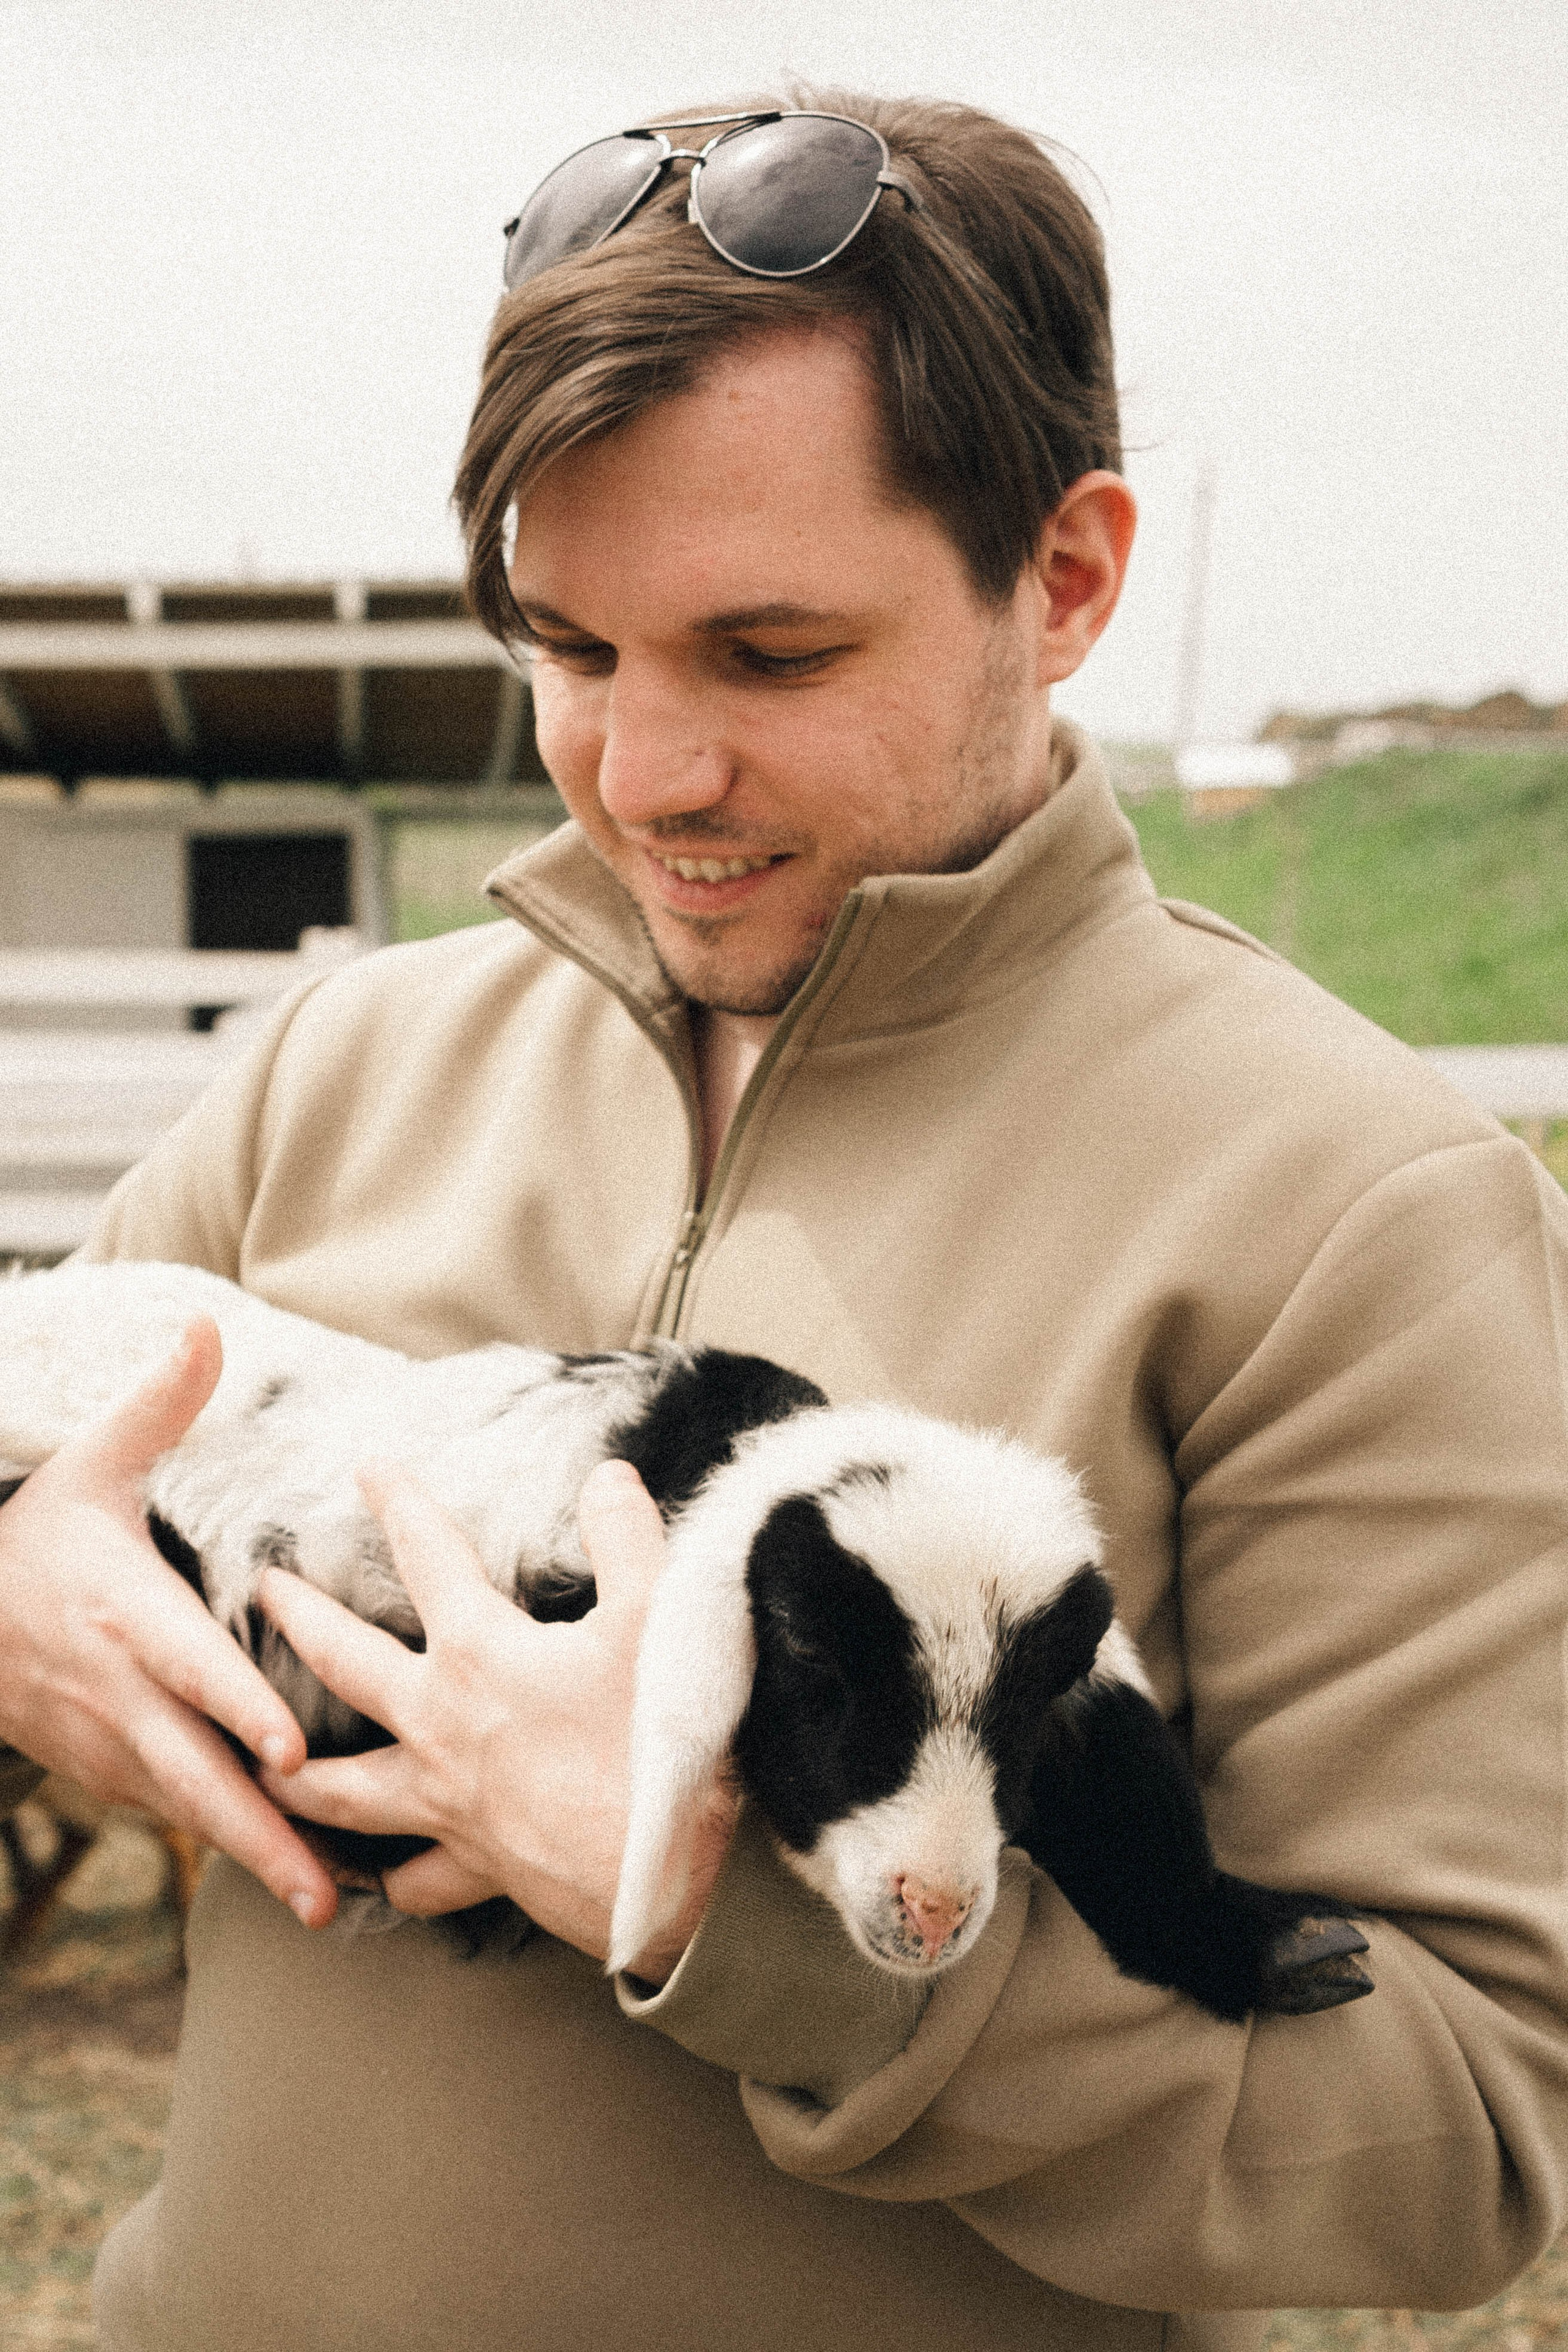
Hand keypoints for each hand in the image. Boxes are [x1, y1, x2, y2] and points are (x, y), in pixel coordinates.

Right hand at [0, 1319, 337, 1927]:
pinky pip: (166, 1808)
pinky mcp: (103, 1768)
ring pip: (184, 1807)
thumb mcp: (91, 1461)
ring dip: (248, 1853)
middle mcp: (117, 1690)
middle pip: (194, 1773)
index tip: (293, 1753)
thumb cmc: (39, 1530)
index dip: (239, 1711)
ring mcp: (106, 1740)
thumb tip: (208, 1326)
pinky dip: (215, 1839)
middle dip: (260, 1834)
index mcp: (125, 1613)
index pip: (190, 1669)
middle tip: (325, 1891)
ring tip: (321, 1901)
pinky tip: (278, 1871)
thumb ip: (161, 1403)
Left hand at [256, 1459, 737, 1979]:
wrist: (672, 1875)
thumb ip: (627, 1537)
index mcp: (479, 1653)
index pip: (427, 1555)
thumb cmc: (658, 1739)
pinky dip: (399, 1879)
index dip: (398, 1502)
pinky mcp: (481, 1869)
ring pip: (344, 1791)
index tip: (370, 1470)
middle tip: (264, 1589)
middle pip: (345, 1663)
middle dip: (300, 1618)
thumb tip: (608, 1477)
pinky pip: (419, 1882)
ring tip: (261, 1766)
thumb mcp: (658, 1614)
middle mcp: (442, 1726)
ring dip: (296, 1774)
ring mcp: (450, 1805)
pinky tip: (387, 1879)